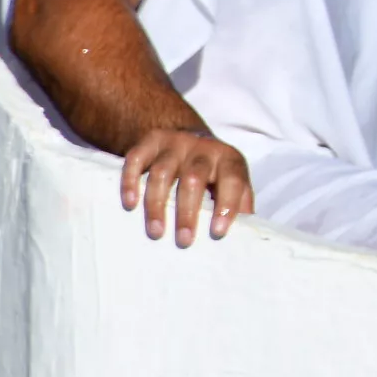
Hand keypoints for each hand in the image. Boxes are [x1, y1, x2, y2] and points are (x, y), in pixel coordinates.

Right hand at [120, 127, 253, 246]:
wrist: (187, 135)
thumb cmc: (213, 171)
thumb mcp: (232, 181)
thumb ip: (240, 204)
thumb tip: (246, 236)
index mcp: (228, 159)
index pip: (232, 180)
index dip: (227, 205)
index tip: (217, 232)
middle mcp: (202, 148)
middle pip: (194, 178)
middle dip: (187, 212)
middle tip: (183, 241)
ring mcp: (174, 143)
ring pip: (163, 172)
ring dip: (157, 204)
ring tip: (156, 231)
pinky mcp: (149, 142)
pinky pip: (136, 160)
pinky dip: (131, 182)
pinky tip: (130, 204)